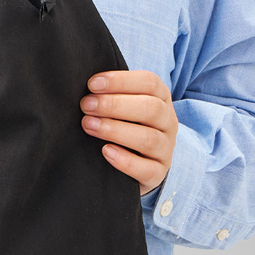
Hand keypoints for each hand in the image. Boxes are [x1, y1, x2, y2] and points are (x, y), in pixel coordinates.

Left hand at [79, 70, 177, 195]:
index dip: (120, 81)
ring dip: (115, 130)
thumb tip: (86, 87)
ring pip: (148, 139)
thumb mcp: (123, 108)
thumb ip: (110, 95)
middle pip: (150, 108)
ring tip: (88, 125)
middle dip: (114, 105)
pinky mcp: (158, 174)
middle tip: (86, 105)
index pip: (149, 83)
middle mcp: (168, 122)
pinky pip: (147, 169)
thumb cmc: (123, 126)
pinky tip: (105, 152)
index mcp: (161, 99)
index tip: (92, 84)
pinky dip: (125, 161)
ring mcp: (165, 149)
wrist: (138, 166)